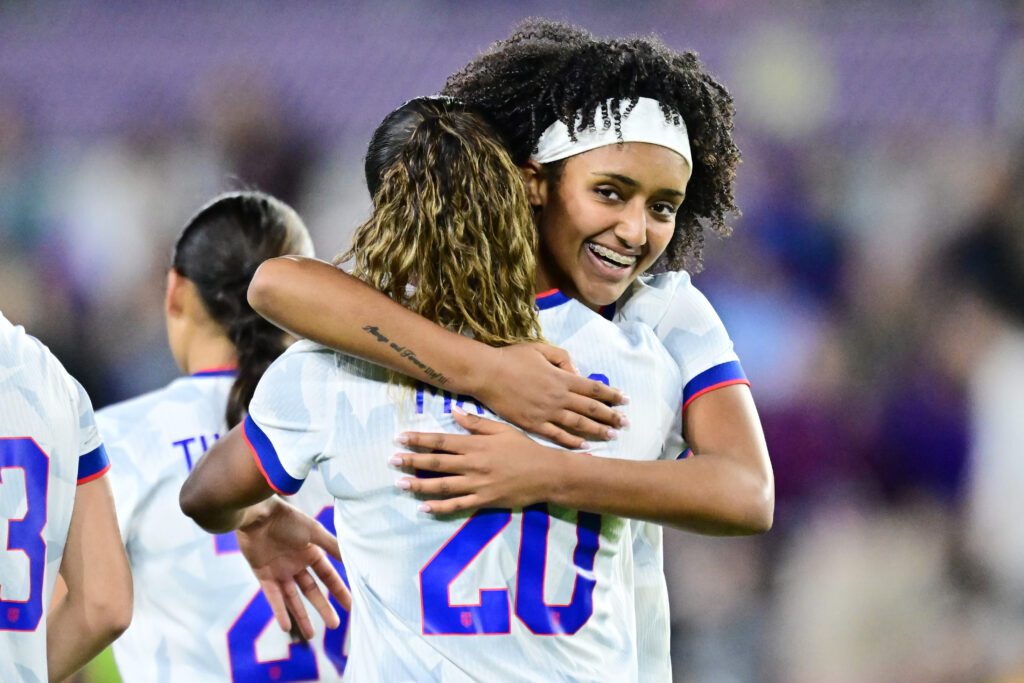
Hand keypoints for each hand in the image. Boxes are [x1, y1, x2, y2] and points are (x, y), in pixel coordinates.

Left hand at [235, 498, 351, 638]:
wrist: (257, 514)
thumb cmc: (286, 519)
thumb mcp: (313, 531)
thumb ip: (332, 546)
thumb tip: (352, 558)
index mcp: (311, 552)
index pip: (328, 576)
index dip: (339, 591)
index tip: (350, 606)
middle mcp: (297, 564)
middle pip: (313, 591)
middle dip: (323, 608)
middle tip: (335, 625)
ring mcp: (280, 571)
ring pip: (293, 598)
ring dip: (302, 616)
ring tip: (311, 635)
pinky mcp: (263, 575)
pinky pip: (273, 597)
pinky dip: (280, 610)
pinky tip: (286, 626)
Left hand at [392, 409, 572, 514]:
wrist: (546, 474)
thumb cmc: (525, 449)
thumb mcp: (502, 429)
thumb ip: (477, 423)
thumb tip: (454, 413)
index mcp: (475, 445)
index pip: (441, 441)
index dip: (419, 440)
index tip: (400, 438)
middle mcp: (472, 465)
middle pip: (436, 463)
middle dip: (412, 461)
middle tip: (391, 461)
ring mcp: (477, 485)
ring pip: (442, 486)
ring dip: (420, 484)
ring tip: (401, 484)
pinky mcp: (483, 501)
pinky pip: (457, 505)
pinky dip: (439, 508)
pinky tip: (424, 508)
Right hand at [468, 343, 627, 448]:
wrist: (487, 374)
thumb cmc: (513, 358)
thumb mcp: (541, 349)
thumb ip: (563, 359)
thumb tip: (578, 373)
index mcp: (562, 378)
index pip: (594, 389)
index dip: (612, 395)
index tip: (626, 400)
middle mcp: (558, 397)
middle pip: (591, 409)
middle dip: (611, 416)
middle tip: (626, 423)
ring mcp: (546, 413)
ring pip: (578, 424)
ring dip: (597, 430)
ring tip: (612, 435)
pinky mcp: (533, 425)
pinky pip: (557, 436)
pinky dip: (573, 442)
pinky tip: (585, 446)